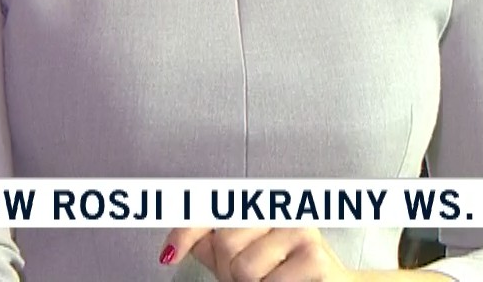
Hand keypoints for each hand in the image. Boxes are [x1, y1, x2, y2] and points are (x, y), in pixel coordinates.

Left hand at [160, 227, 353, 281]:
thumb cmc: (288, 276)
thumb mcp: (243, 261)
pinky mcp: (314, 256)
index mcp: (260, 208)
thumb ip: (213, 248)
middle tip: (253, 279)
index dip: (186, 232)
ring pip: (244, 267)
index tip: (168, 254)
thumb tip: (176, 244)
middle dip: (230, 272)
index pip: (214, 211)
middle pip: (225, 242)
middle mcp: (280, 212)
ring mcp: (300, 231)